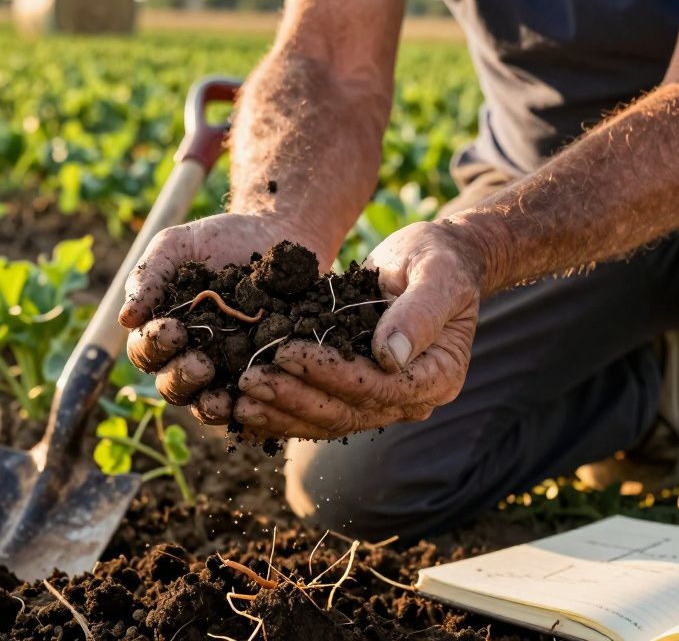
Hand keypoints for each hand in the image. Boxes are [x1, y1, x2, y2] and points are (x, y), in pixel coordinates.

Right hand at [119, 212, 329, 419]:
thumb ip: (150, 275)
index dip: (154, 345)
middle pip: (172, 385)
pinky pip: (251, 404)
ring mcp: (227, 371)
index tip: (173, 330)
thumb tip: (125, 318)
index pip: (145, 350)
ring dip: (209, 404)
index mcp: (163, 329)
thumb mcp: (179, 245)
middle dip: (182, 378)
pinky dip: (249, 409)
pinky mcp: (262, 376)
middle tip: (200, 364)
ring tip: (221, 395)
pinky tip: (256, 401)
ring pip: (206, 403)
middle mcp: (190, 356)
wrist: (278, 234)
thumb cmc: (221, 239)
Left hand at [231, 220, 481, 438]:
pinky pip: (316, 411)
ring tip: (240, 399)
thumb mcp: (436, 274)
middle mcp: (409, 399)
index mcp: (438, 376)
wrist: (434, 260)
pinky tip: (244, 409)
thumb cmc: (439, 259)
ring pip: (327, 420)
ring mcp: (380, 401)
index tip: (288, 351)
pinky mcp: (353, 392)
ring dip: (281, 412)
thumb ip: (419, 313)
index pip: (379, 388)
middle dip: (295, 397)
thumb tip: (390, 356)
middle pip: (347, 413)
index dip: (331, 373)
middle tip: (249, 380)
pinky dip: (280, 412)